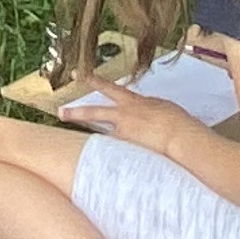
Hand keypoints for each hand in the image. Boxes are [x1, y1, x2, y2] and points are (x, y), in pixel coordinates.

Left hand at [68, 81, 197, 158]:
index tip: (80, 75)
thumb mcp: (162, 107)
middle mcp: (124, 115)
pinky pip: (112, 153)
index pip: (110, 88)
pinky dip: (106, 157)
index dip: (93, 80)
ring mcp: (123, 133)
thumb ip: (149, 108)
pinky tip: (95, 163)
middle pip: (94, 111)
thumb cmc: (178, 121)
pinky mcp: (126, 149)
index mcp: (134, 102)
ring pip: (99, 134)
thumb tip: (148, 111)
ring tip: (71, 143)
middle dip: (76, 112)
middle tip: (60, 112)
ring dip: (86, 137)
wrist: (179, 135)